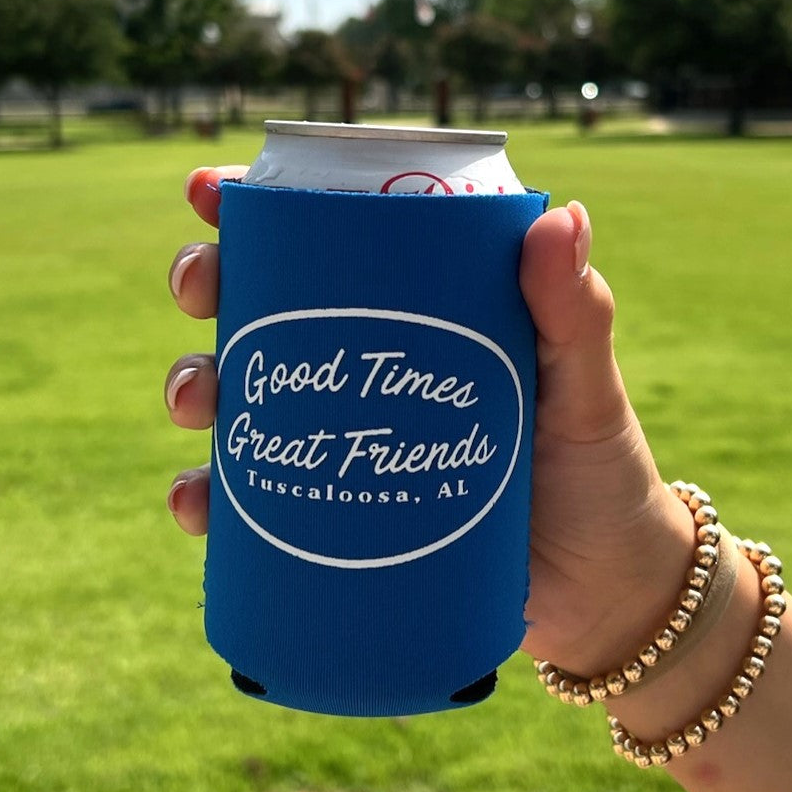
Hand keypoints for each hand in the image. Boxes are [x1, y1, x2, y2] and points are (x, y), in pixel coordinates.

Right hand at [164, 168, 695, 678]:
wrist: (600, 598)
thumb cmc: (599, 475)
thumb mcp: (585, 387)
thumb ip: (575, 312)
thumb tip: (560, 214)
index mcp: (417, 310)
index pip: (326, 239)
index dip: (255, 207)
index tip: (208, 193)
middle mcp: (361, 368)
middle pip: (257, 303)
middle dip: (205, 280)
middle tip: (199, 289)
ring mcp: (337, 442)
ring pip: (235, 394)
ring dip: (191, 384)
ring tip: (200, 401)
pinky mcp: (328, 520)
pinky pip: (245, 503)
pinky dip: (204, 498)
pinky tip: (197, 504)